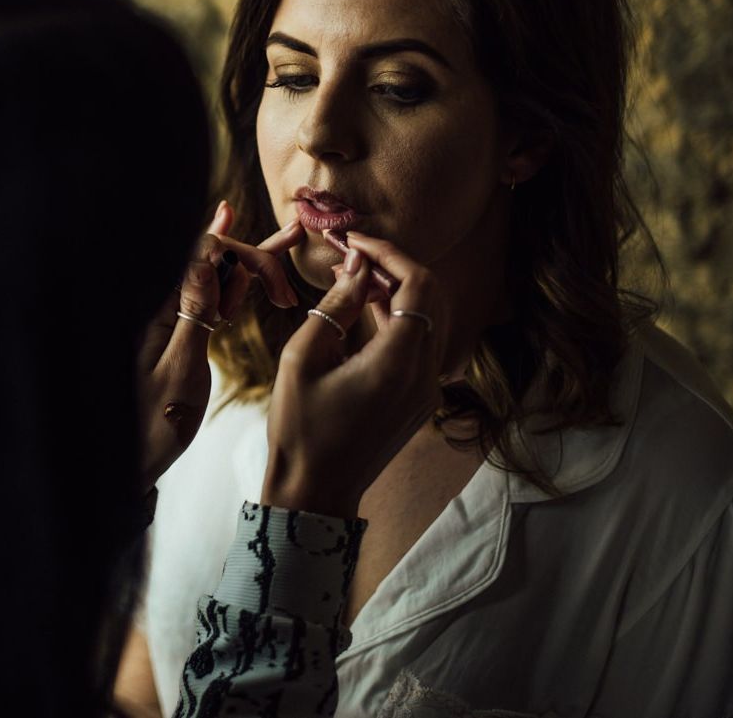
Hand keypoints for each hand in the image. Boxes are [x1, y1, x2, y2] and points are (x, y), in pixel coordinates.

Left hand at [137, 201, 304, 491]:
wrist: (130, 463)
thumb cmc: (153, 425)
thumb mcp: (180, 369)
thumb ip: (194, 312)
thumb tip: (209, 256)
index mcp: (158, 308)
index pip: (206, 254)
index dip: (248, 261)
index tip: (282, 294)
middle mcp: (160, 303)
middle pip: (211, 257)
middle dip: (255, 258)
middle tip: (291, 279)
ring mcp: (167, 314)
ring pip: (212, 270)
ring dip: (248, 262)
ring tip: (286, 248)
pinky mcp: (176, 327)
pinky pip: (205, 290)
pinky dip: (226, 269)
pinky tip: (226, 229)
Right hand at [262, 232, 445, 518]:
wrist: (315, 491)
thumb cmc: (300, 428)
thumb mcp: (304, 357)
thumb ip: (337, 304)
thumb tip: (359, 264)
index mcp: (399, 362)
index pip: (417, 284)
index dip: (390, 253)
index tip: (356, 240)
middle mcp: (426, 374)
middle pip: (431, 296)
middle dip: (395, 267)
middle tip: (353, 255)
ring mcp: (428, 388)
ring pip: (428, 318)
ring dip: (396, 291)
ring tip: (350, 276)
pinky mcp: (421, 398)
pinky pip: (420, 343)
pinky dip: (398, 318)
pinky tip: (362, 307)